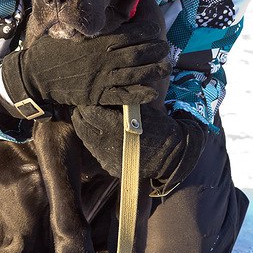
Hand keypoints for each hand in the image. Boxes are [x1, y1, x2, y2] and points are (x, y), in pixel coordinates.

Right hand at [0, 20, 169, 113]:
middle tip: (166, 48)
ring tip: (166, 67)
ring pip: (134, 74)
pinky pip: (122, 96)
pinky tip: (151, 93)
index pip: (130, 34)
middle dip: (155, 50)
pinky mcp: (96, 95)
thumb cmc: (51, 51)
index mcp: (98, 41)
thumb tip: (105, 18)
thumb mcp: (70, 33)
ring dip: (153, 70)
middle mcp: (104, 59)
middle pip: (138, 53)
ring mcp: (101, 78)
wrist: (36, 76)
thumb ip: (89, 28)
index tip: (156, 30)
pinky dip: (138, 95)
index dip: (147, 32)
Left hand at [71, 104, 206, 193]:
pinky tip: (94, 131)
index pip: (90, 111)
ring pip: (84, 138)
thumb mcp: (141, 108)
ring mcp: (106, 158)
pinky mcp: (108, 166)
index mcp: (116, 127)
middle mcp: (107, 144)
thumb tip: (104, 86)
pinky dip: (91, 139)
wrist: (171, 155)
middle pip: (82, 125)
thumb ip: (122, 100)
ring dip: (83, 126)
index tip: (88, 95)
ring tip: (85, 116)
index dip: (87, 102)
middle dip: (80, 113)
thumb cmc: (158, 126)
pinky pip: (93, 150)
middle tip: (82, 104)